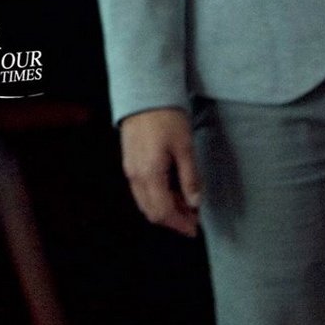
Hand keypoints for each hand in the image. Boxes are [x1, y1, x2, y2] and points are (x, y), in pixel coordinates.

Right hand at [120, 107, 202, 237]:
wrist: (144, 96)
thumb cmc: (166, 118)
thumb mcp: (185, 148)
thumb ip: (190, 178)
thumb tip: (195, 203)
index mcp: (150, 174)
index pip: (163, 211)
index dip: (180, 224)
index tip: (195, 228)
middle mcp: (135, 176)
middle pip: (151, 212)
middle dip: (173, 220)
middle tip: (193, 218)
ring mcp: (129, 170)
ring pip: (145, 203)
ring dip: (165, 209)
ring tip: (185, 204)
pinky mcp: (129, 163)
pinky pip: (141, 191)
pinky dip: (157, 198)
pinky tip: (172, 190)